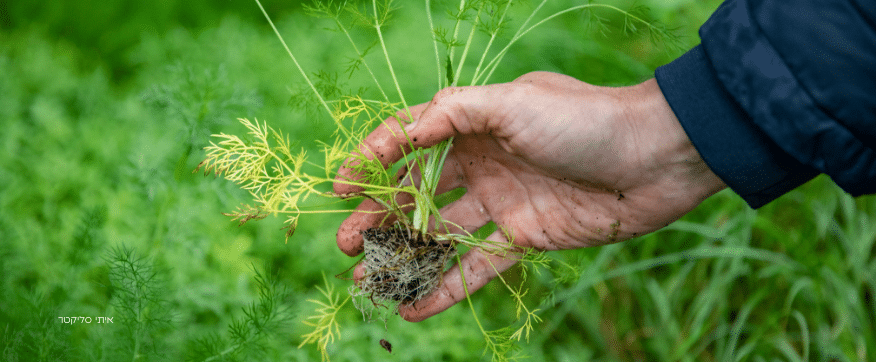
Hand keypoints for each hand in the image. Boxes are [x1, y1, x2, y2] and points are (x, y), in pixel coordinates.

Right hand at [334, 71, 725, 320]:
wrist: (654, 159)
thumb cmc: (584, 119)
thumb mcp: (514, 102)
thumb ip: (453, 113)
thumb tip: (401, 132)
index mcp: (475, 124)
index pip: (410, 140)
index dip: (372, 160)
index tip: (340, 186)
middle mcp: (482, 162)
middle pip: (417, 193)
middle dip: (379, 216)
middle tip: (347, 243)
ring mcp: (502, 202)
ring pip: (441, 235)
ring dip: (404, 257)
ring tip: (366, 281)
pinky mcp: (524, 238)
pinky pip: (477, 267)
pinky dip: (447, 288)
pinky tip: (413, 307)